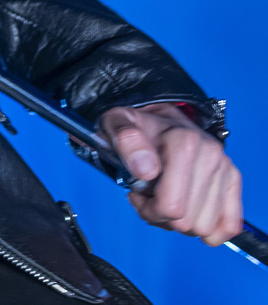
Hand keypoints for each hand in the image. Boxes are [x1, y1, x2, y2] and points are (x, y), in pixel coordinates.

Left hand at [100, 102, 242, 245]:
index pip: (170, 207)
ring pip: (205, 227)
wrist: (161, 120)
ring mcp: (225, 168)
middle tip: (148, 196)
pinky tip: (190, 212)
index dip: (146, 208)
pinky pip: (229, 225)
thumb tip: (146, 170)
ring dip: (180, 222)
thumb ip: (125, 141)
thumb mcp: (116, 124)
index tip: (136, 192)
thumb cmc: (137, 128)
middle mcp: (211, 154)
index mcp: (184, 141)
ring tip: (166, 198)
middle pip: (187, 222)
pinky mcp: (233, 180)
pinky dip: (208, 228)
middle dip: (160, 216)